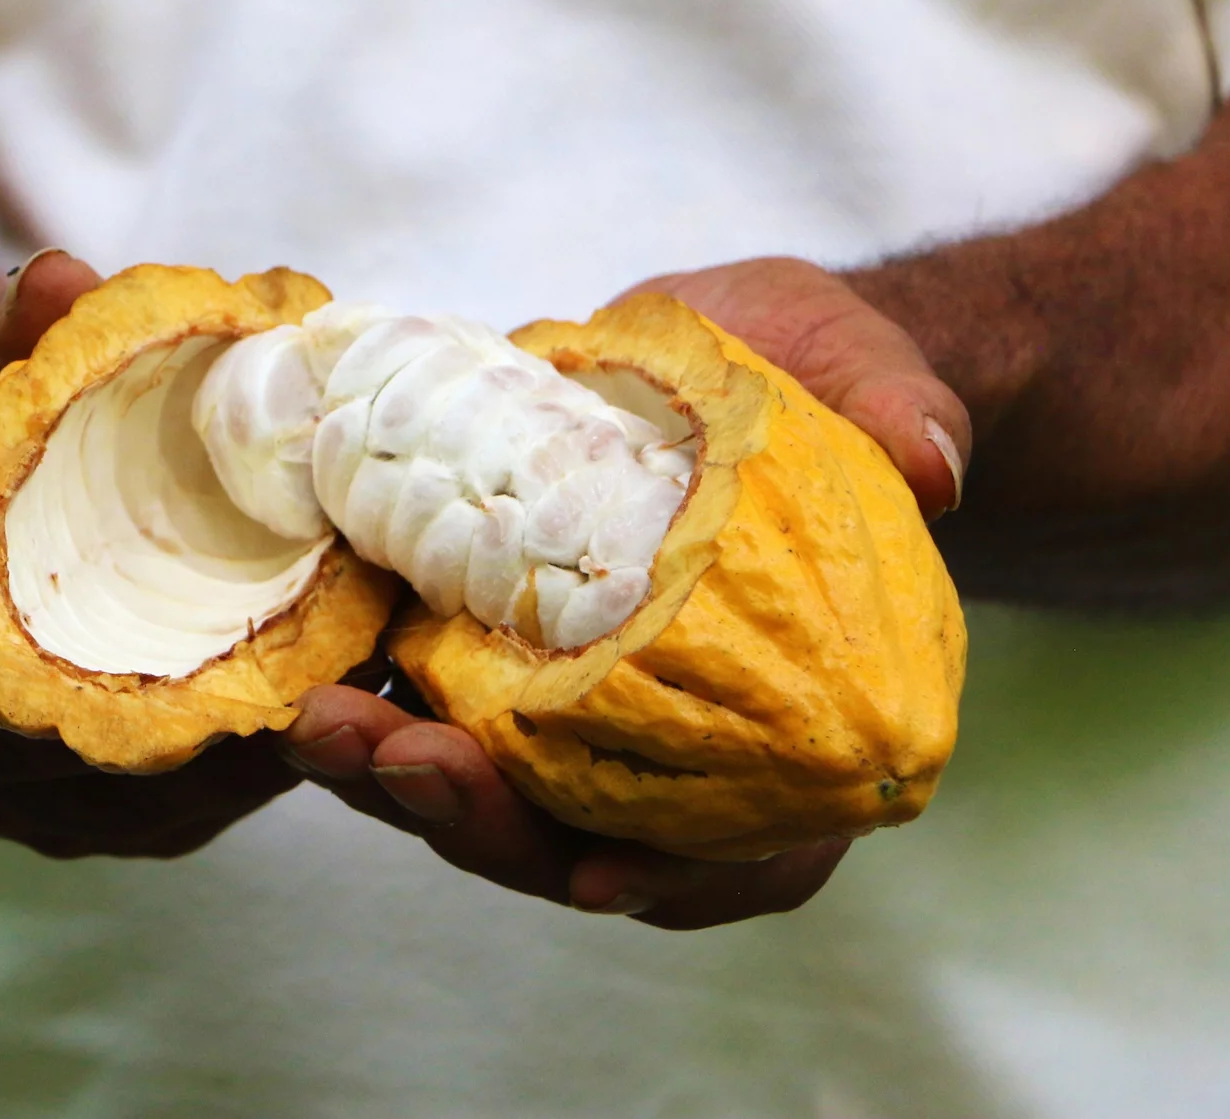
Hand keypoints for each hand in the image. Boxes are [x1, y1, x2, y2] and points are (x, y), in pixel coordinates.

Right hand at [0, 250, 306, 858]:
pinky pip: (193, 805)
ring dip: (264, 744)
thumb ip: (3, 338)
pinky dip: (265, 749)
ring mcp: (24, 814)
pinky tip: (347, 680)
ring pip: (164, 810)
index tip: (227, 650)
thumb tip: (56, 280)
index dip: (107, 698)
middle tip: (341, 652)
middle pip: (98, 782)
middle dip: (221, 721)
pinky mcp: (97, 816)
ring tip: (367, 661)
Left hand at [279, 255, 966, 926]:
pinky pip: (414, 712)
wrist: (710, 350)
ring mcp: (562, 713)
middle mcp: (667, 750)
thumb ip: (902, 406)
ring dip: (389, 776)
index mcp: (783, 729)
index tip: (594, 873)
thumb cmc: (806, 374)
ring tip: (318, 725)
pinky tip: (302, 681)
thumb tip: (927, 464)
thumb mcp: (862, 366)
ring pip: (476, 794)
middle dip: (480, 820)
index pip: (741, 852)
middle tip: (403, 762)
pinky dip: (362, 710)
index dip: (670, 878)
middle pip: (574, 842)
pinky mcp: (480, 652)